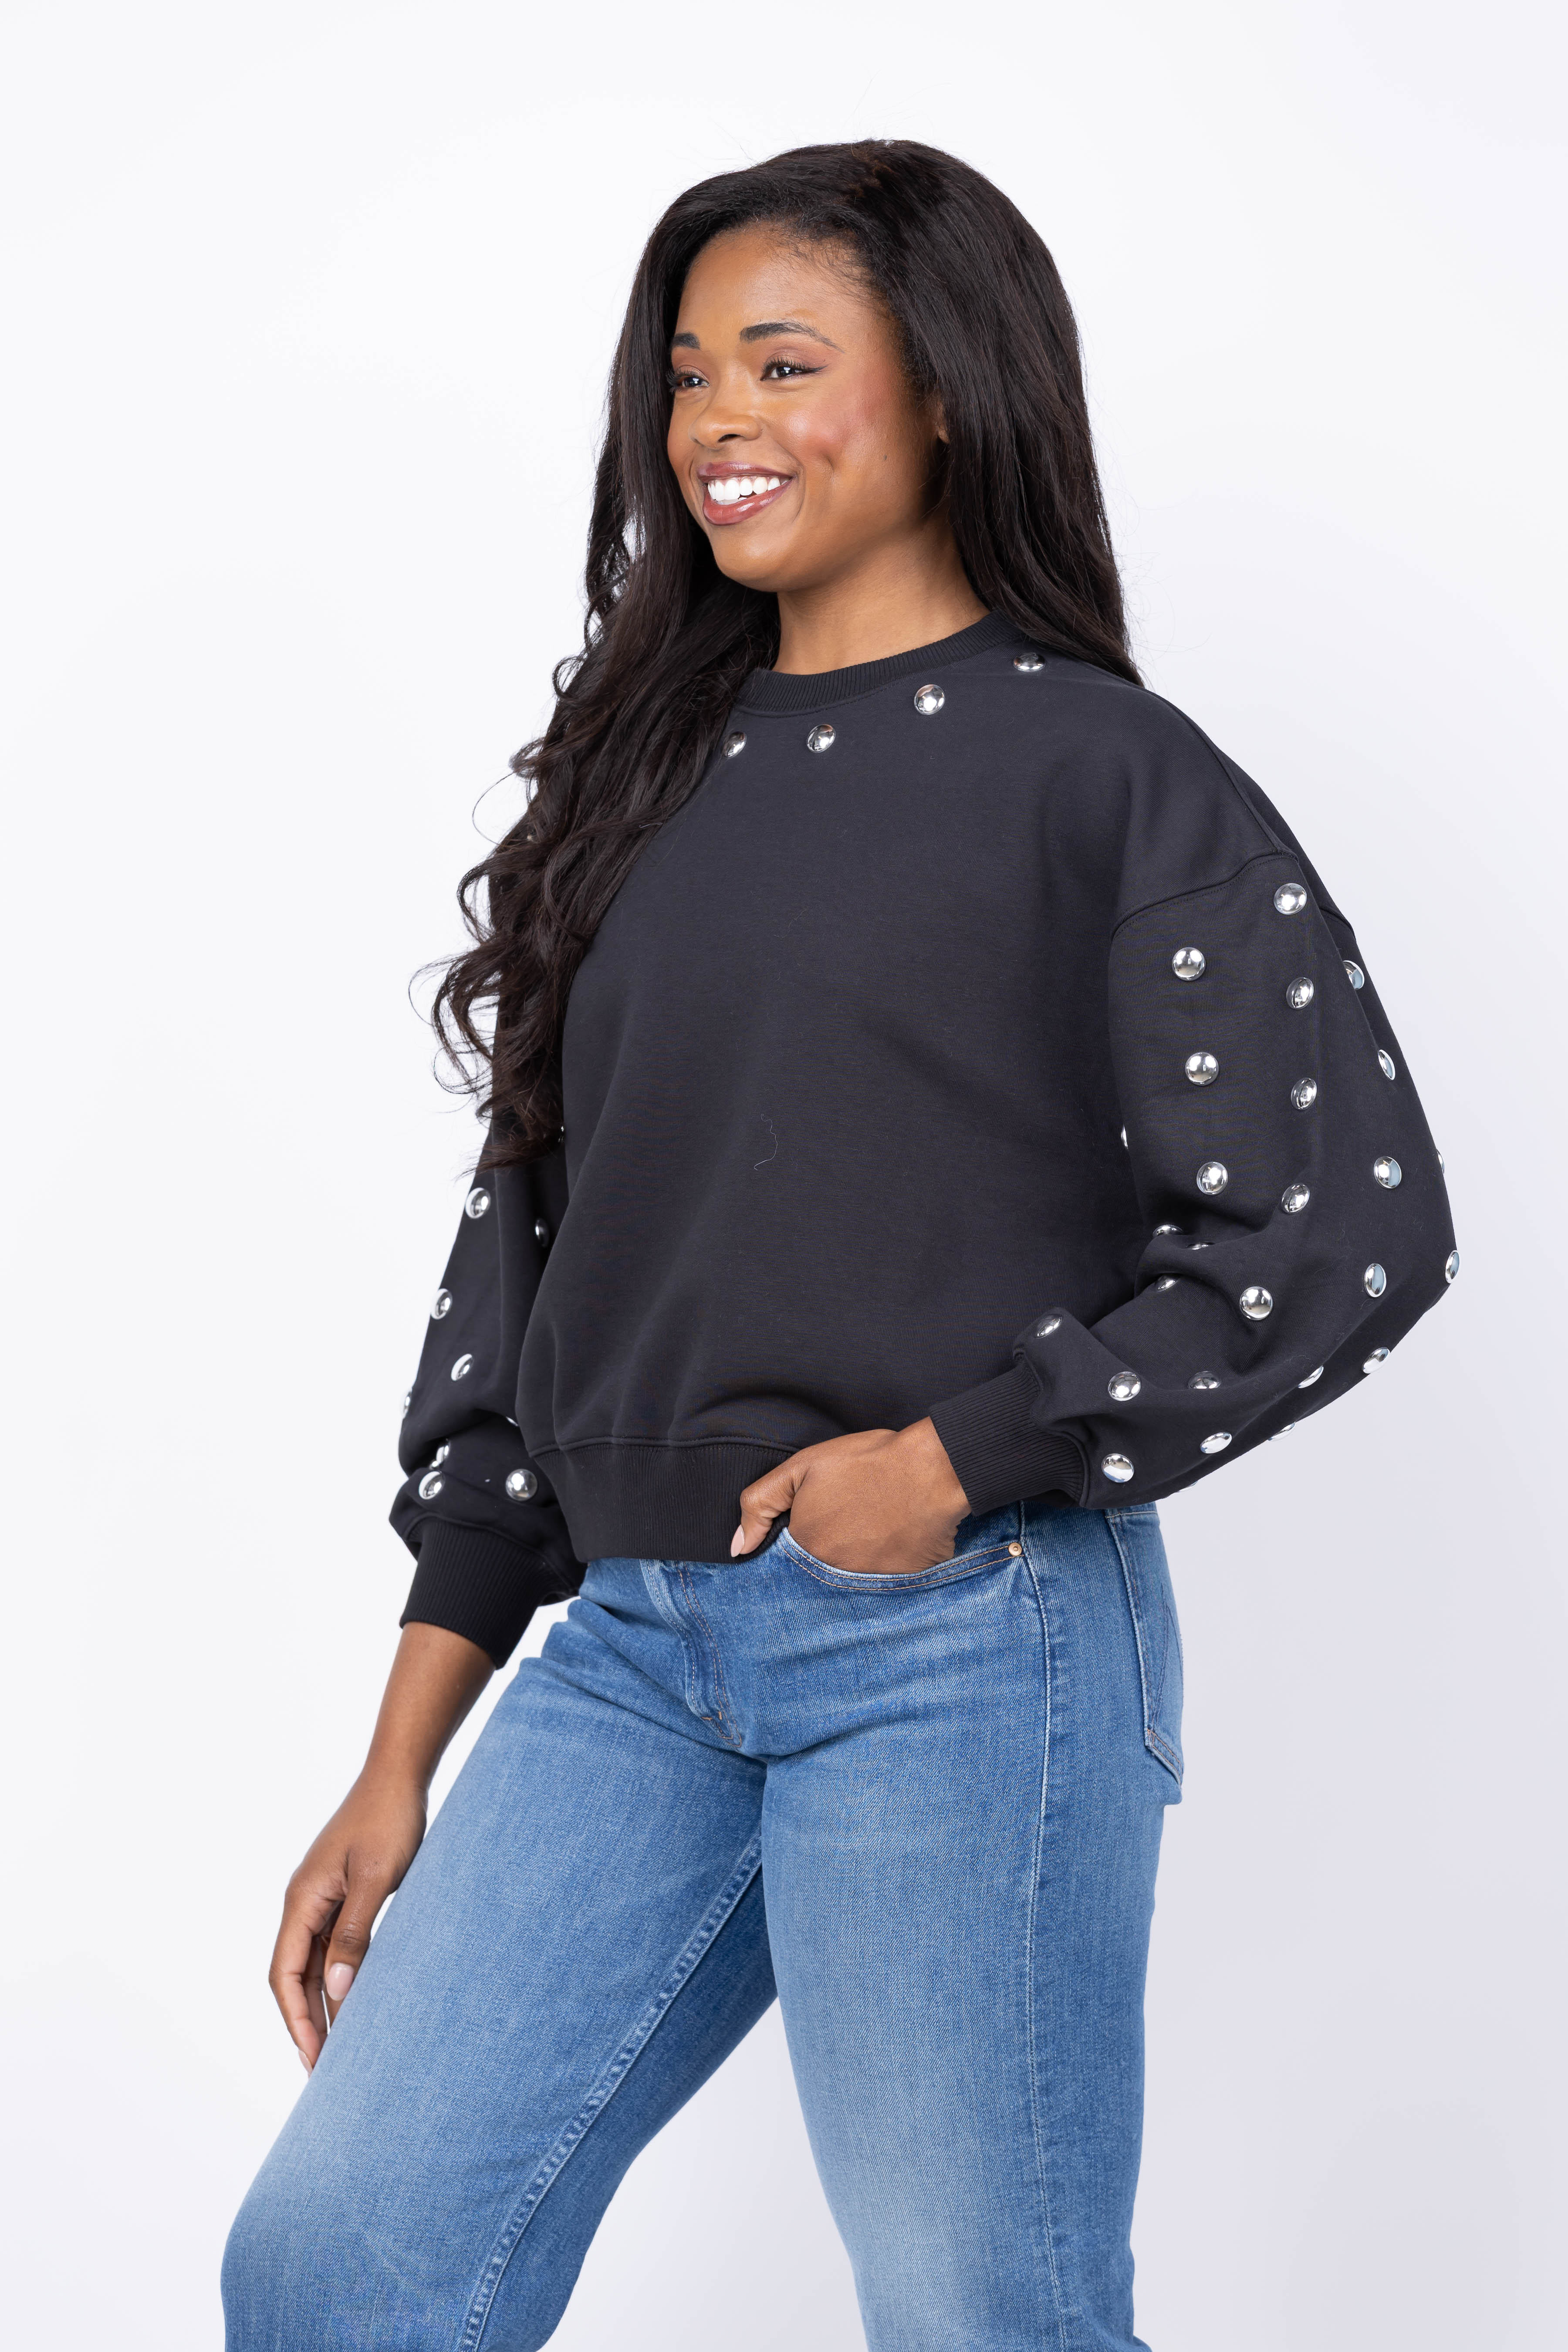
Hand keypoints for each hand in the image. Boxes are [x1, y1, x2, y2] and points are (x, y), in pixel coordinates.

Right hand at [266, 1622, 492, 2069]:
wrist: (400, 1773)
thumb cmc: (390, 1819)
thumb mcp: (378, 1878)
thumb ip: (355, 1934)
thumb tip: (337, 1992)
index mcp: (302, 1899)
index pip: (285, 1974)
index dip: (296, 2019)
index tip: (313, 2059)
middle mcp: (304, 1901)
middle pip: (292, 1975)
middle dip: (305, 2022)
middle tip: (324, 2070)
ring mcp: (321, 1897)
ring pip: (312, 1963)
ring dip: (322, 2003)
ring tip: (339, 2048)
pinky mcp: (342, 1892)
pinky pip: (331, 1945)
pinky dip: (338, 1976)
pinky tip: (356, 1999)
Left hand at [732, 1417, 970, 1574]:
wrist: (932, 1470)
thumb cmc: (867, 1463)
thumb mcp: (802, 1467)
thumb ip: (760, 1504)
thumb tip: (738, 1547)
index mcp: (806, 1549)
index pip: (785, 1567)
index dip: (797, 1548)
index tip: (814, 1530)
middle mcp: (834, 1577)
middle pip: (816, 1579)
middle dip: (825, 1559)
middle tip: (846, 1529)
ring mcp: (869, 1587)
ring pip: (847, 1587)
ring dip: (852, 1568)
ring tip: (868, 1535)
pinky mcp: (901, 1589)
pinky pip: (882, 1588)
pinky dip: (882, 1572)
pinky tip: (890, 1545)